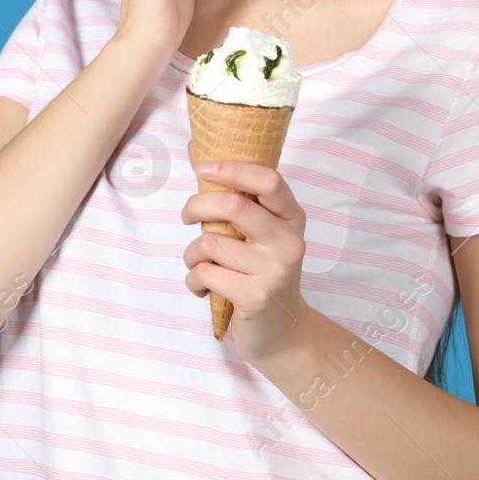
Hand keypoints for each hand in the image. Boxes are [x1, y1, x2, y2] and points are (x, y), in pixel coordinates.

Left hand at [181, 159, 310, 366]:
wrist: (283, 332)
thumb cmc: (260, 272)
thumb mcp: (258, 233)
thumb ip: (233, 195)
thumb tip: (195, 147)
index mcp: (291, 218)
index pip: (268, 179)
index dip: (232, 168)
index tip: (202, 168)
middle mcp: (289, 242)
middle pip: (233, 206)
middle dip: (196, 207)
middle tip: (187, 217)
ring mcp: (274, 271)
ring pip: (210, 243)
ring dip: (191, 254)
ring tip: (198, 264)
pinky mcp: (256, 298)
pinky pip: (205, 274)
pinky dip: (193, 279)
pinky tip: (202, 287)